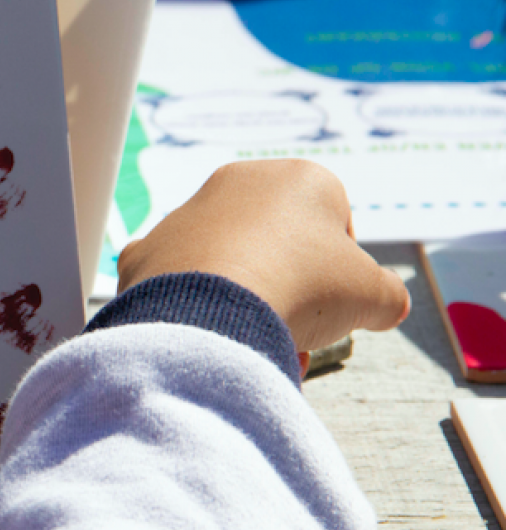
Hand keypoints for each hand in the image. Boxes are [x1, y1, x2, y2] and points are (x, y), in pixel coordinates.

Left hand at [116, 160, 409, 352]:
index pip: (335, 224)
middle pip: (276, 247)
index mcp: (299, 179)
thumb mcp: (372, 295)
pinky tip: (207, 341)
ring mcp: (183, 216)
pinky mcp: (144, 252)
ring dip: (244, 309)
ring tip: (255, 349)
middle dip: (290, 296)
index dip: (340, 272)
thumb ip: (385, 295)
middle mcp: (236, 184)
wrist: (209, 308)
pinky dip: (191, 313)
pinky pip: (175, 286)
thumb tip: (384, 303)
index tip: (335, 306)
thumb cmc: (302, 287)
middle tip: (296, 335)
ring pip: (225, 268)